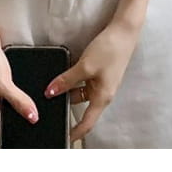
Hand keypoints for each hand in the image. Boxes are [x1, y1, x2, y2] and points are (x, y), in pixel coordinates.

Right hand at [0, 21, 38, 140]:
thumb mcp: (4, 84)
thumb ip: (19, 102)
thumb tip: (31, 116)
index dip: (7, 132)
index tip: (22, 131)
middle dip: (12, 116)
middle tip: (27, 115)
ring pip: (1, 102)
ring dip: (12, 101)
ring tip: (24, 99)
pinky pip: (2, 88)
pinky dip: (11, 89)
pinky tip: (18, 84)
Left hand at [44, 20, 140, 143]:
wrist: (124, 31)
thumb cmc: (109, 50)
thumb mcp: (85, 66)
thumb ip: (67, 80)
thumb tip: (50, 92)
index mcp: (102, 98)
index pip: (87, 123)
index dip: (75, 133)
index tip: (62, 139)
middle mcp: (102, 93)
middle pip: (81, 107)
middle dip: (66, 106)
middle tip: (48, 107)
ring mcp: (101, 82)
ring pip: (80, 92)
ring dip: (68, 90)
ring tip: (51, 87)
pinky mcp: (100, 71)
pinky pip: (83, 81)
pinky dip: (73, 80)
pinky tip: (63, 74)